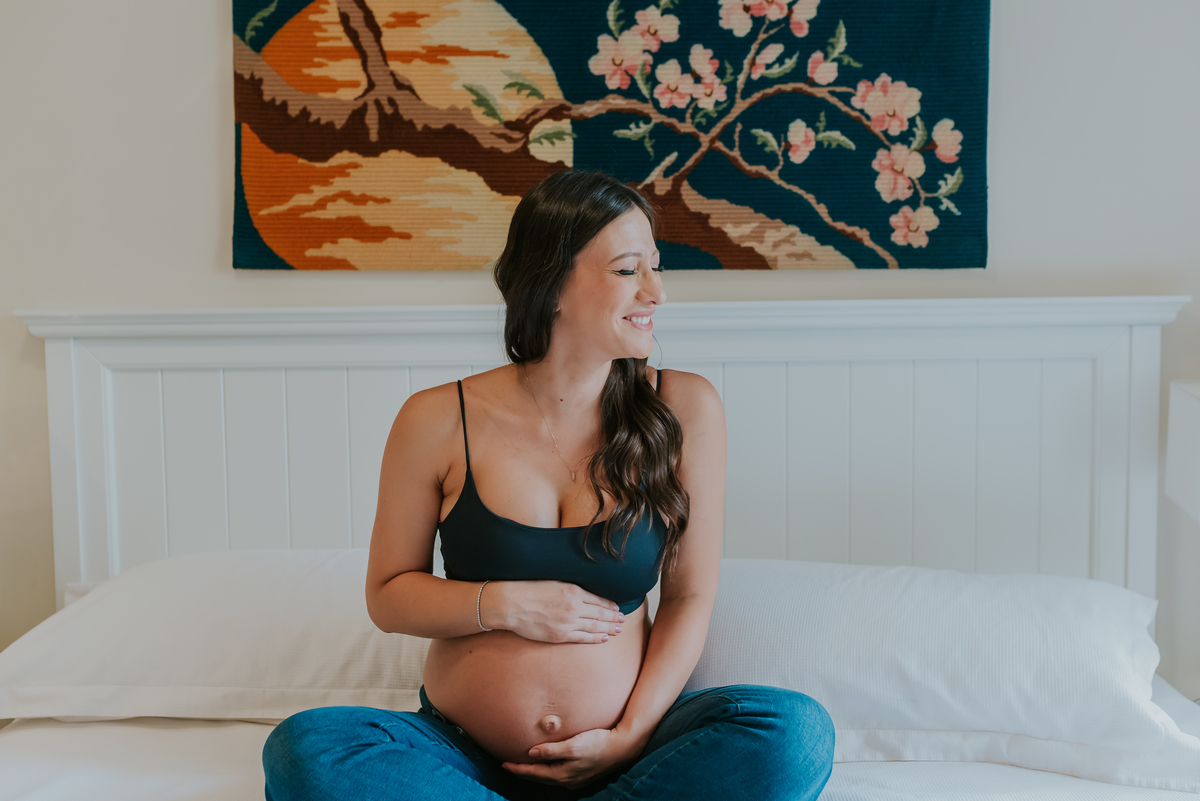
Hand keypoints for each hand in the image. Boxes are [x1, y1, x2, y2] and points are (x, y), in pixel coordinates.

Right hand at [486, 581, 623, 643]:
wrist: (511, 603)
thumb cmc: (529, 590)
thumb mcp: (554, 583)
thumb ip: (570, 590)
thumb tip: (583, 595)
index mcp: (573, 591)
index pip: (598, 600)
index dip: (609, 605)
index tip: (617, 608)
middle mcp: (574, 607)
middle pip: (600, 614)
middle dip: (613, 617)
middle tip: (623, 620)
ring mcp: (568, 622)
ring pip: (594, 626)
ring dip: (608, 628)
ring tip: (618, 629)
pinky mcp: (560, 635)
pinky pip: (582, 638)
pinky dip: (595, 638)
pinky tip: (604, 638)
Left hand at [501, 727, 638, 787]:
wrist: (622, 748)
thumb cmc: (598, 743)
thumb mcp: (573, 745)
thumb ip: (552, 750)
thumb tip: (531, 753)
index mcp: (563, 775)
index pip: (534, 773)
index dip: (518, 769)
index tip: (504, 764)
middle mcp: (567, 781)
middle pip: (539, 777)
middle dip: (523, 772)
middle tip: (508, 766)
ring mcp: (575, 779)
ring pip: (548, 777)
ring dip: (534, 772)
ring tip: (523, 765)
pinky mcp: (581, 774)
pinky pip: (557, 774)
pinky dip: (546, 770)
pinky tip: (545, 764)